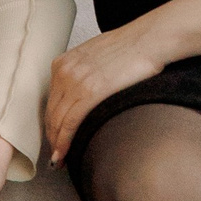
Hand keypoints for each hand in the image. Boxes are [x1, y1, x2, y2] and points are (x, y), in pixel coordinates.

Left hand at [43, 22, 163, 166]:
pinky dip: (64, 141)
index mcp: (63, 62)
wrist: (149, 39)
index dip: (51, 123)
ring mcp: (75, 81)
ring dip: (57, 144)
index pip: (51, 101)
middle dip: (52, 137)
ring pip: (57, 121)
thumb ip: (83, 73)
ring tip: (59, 161)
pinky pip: (70, 123)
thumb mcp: (95, 56)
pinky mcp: (90, 92)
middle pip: (51, 113)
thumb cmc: (131, 48)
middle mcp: (64, 71)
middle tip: (56, 156)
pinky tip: (64, 155)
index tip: (55, 138)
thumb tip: (84, 93)